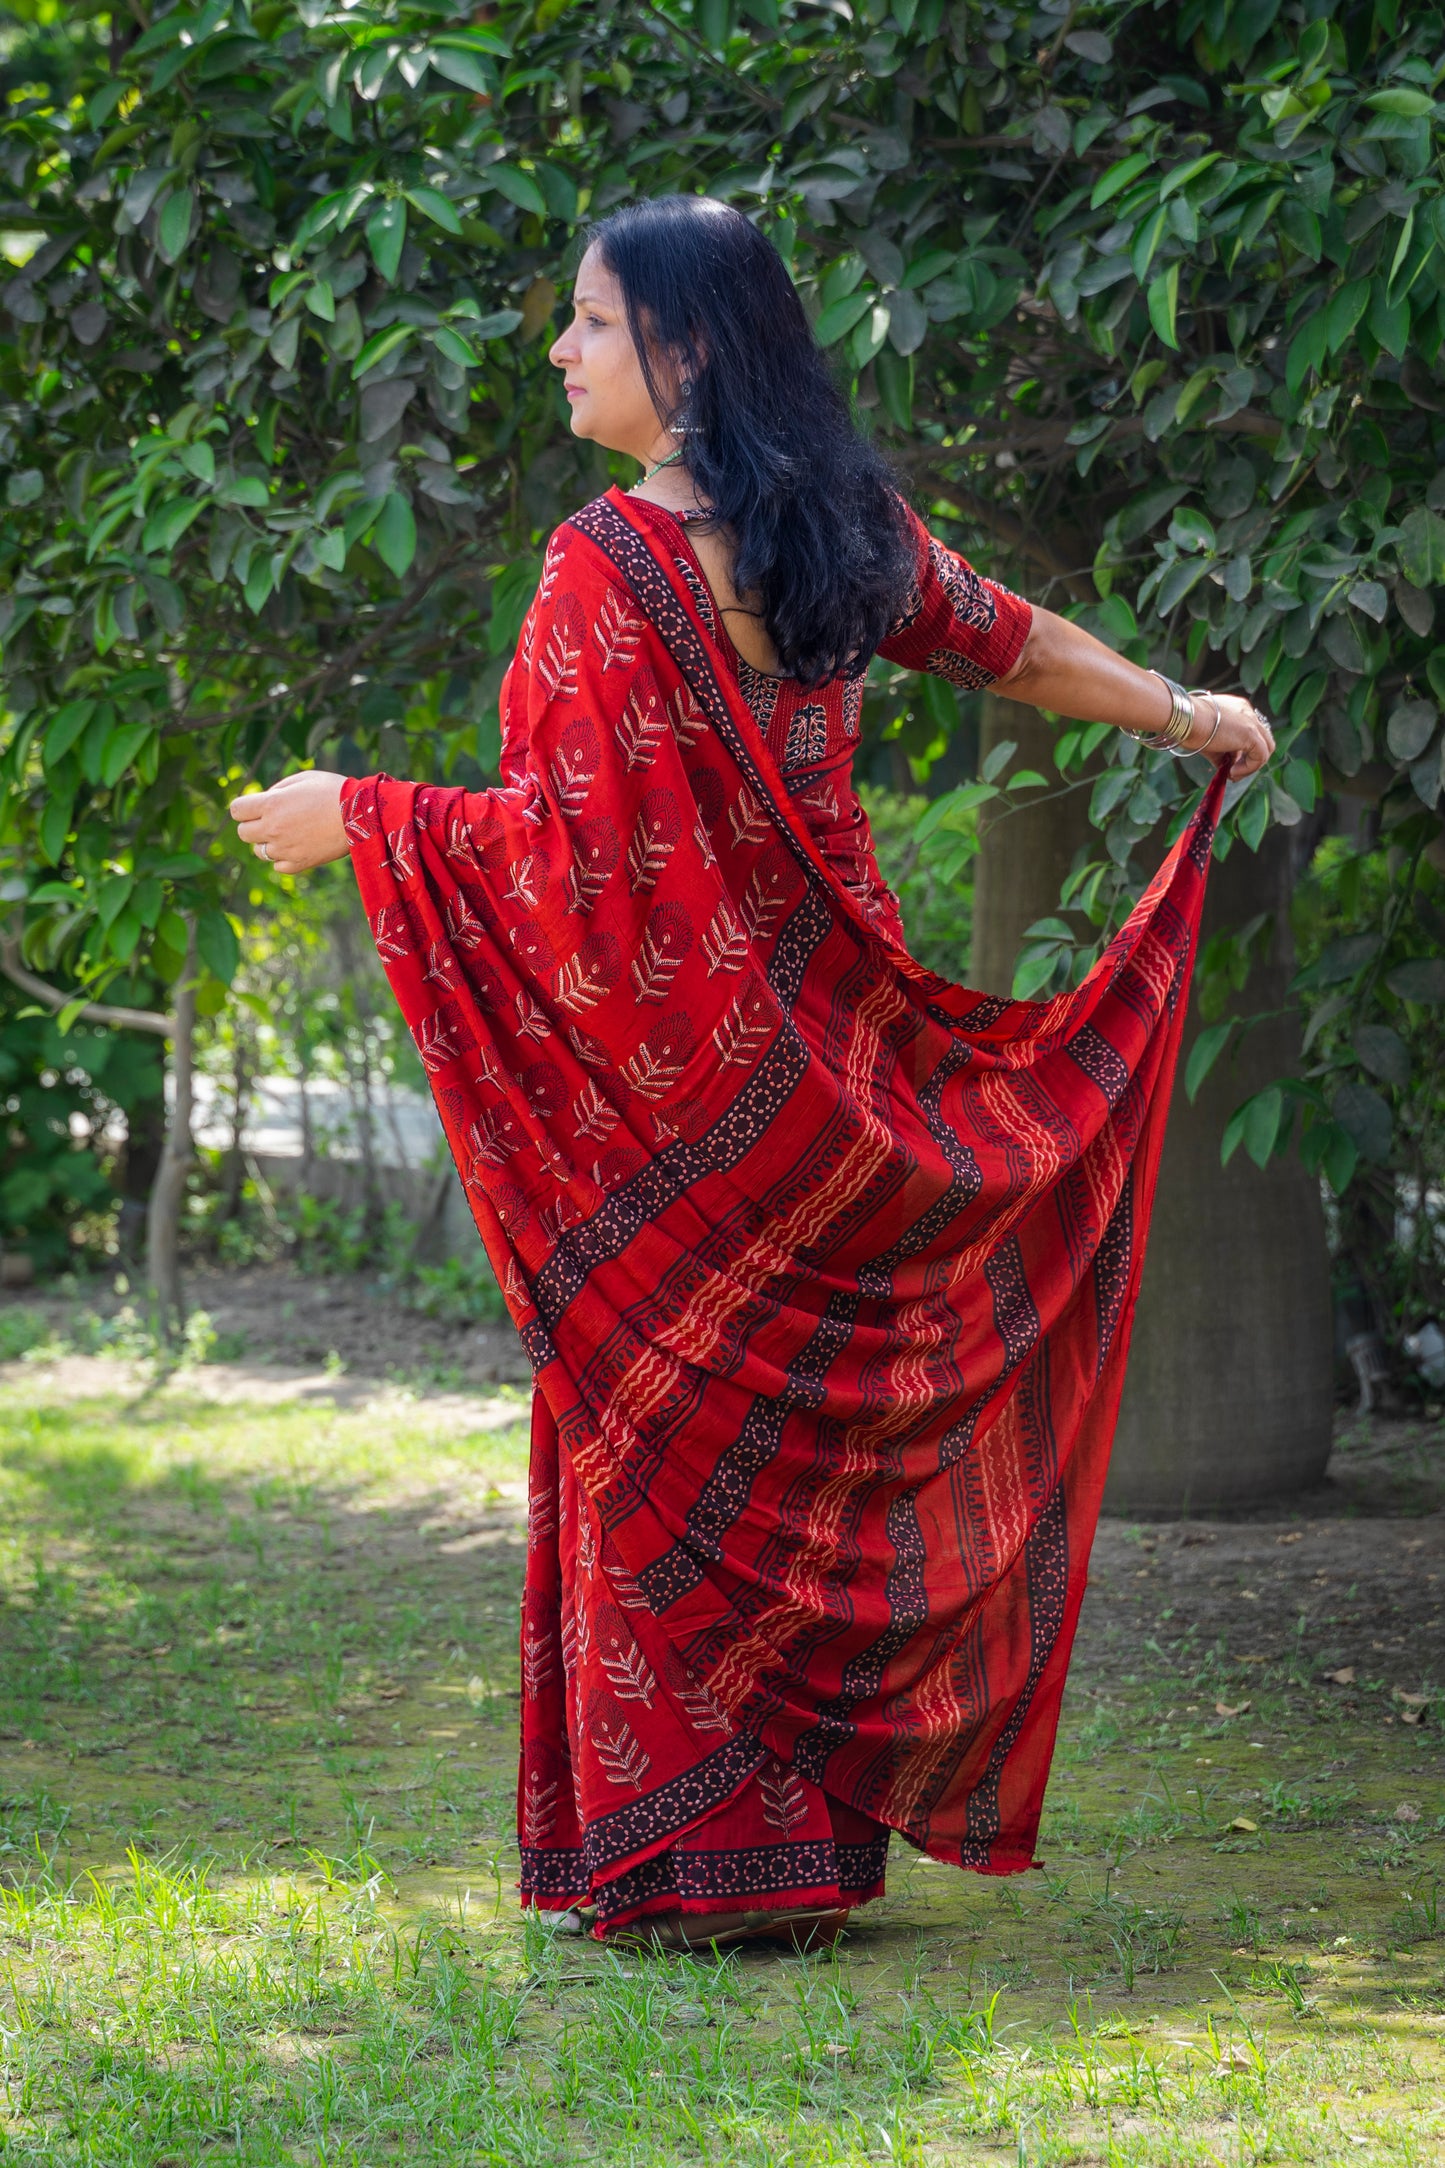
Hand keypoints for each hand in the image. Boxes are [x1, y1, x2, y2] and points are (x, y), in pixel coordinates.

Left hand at [228, 771, 347, 874]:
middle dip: (253, 825)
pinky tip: (297, 846)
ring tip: (289, 833)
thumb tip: (263, 800)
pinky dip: (283, 858)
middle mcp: (273, 828)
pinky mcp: (299, 864)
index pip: (236, 810)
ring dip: (268, 842)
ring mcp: (285, 849)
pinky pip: (278, 866)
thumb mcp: (302, 778)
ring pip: (259, 851)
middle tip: (272, 820)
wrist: (361, 815)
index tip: (256, 807)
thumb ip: (277, 790)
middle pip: (243, 833)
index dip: (245, 807)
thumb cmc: (332, 791)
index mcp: (271, 804)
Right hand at [1186, 691, 1274, 778]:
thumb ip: (1221, 753)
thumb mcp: (1208, 740)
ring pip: (1266, 749)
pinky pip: (1260, 756)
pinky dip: (1248, 768)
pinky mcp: (1251, 733)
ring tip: (1232, 773)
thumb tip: (1224, 768)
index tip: (1229, 764)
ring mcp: (1252, 722)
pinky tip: (1231, 772)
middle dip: (1250, 759)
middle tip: (1233, 772)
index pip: (1251, 733)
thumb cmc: (1189, 726)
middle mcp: (1248, 712)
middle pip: (1263, 740)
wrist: (1185, 718)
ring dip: (1250, 766)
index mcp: (1238, 709)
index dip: (1243, 752)